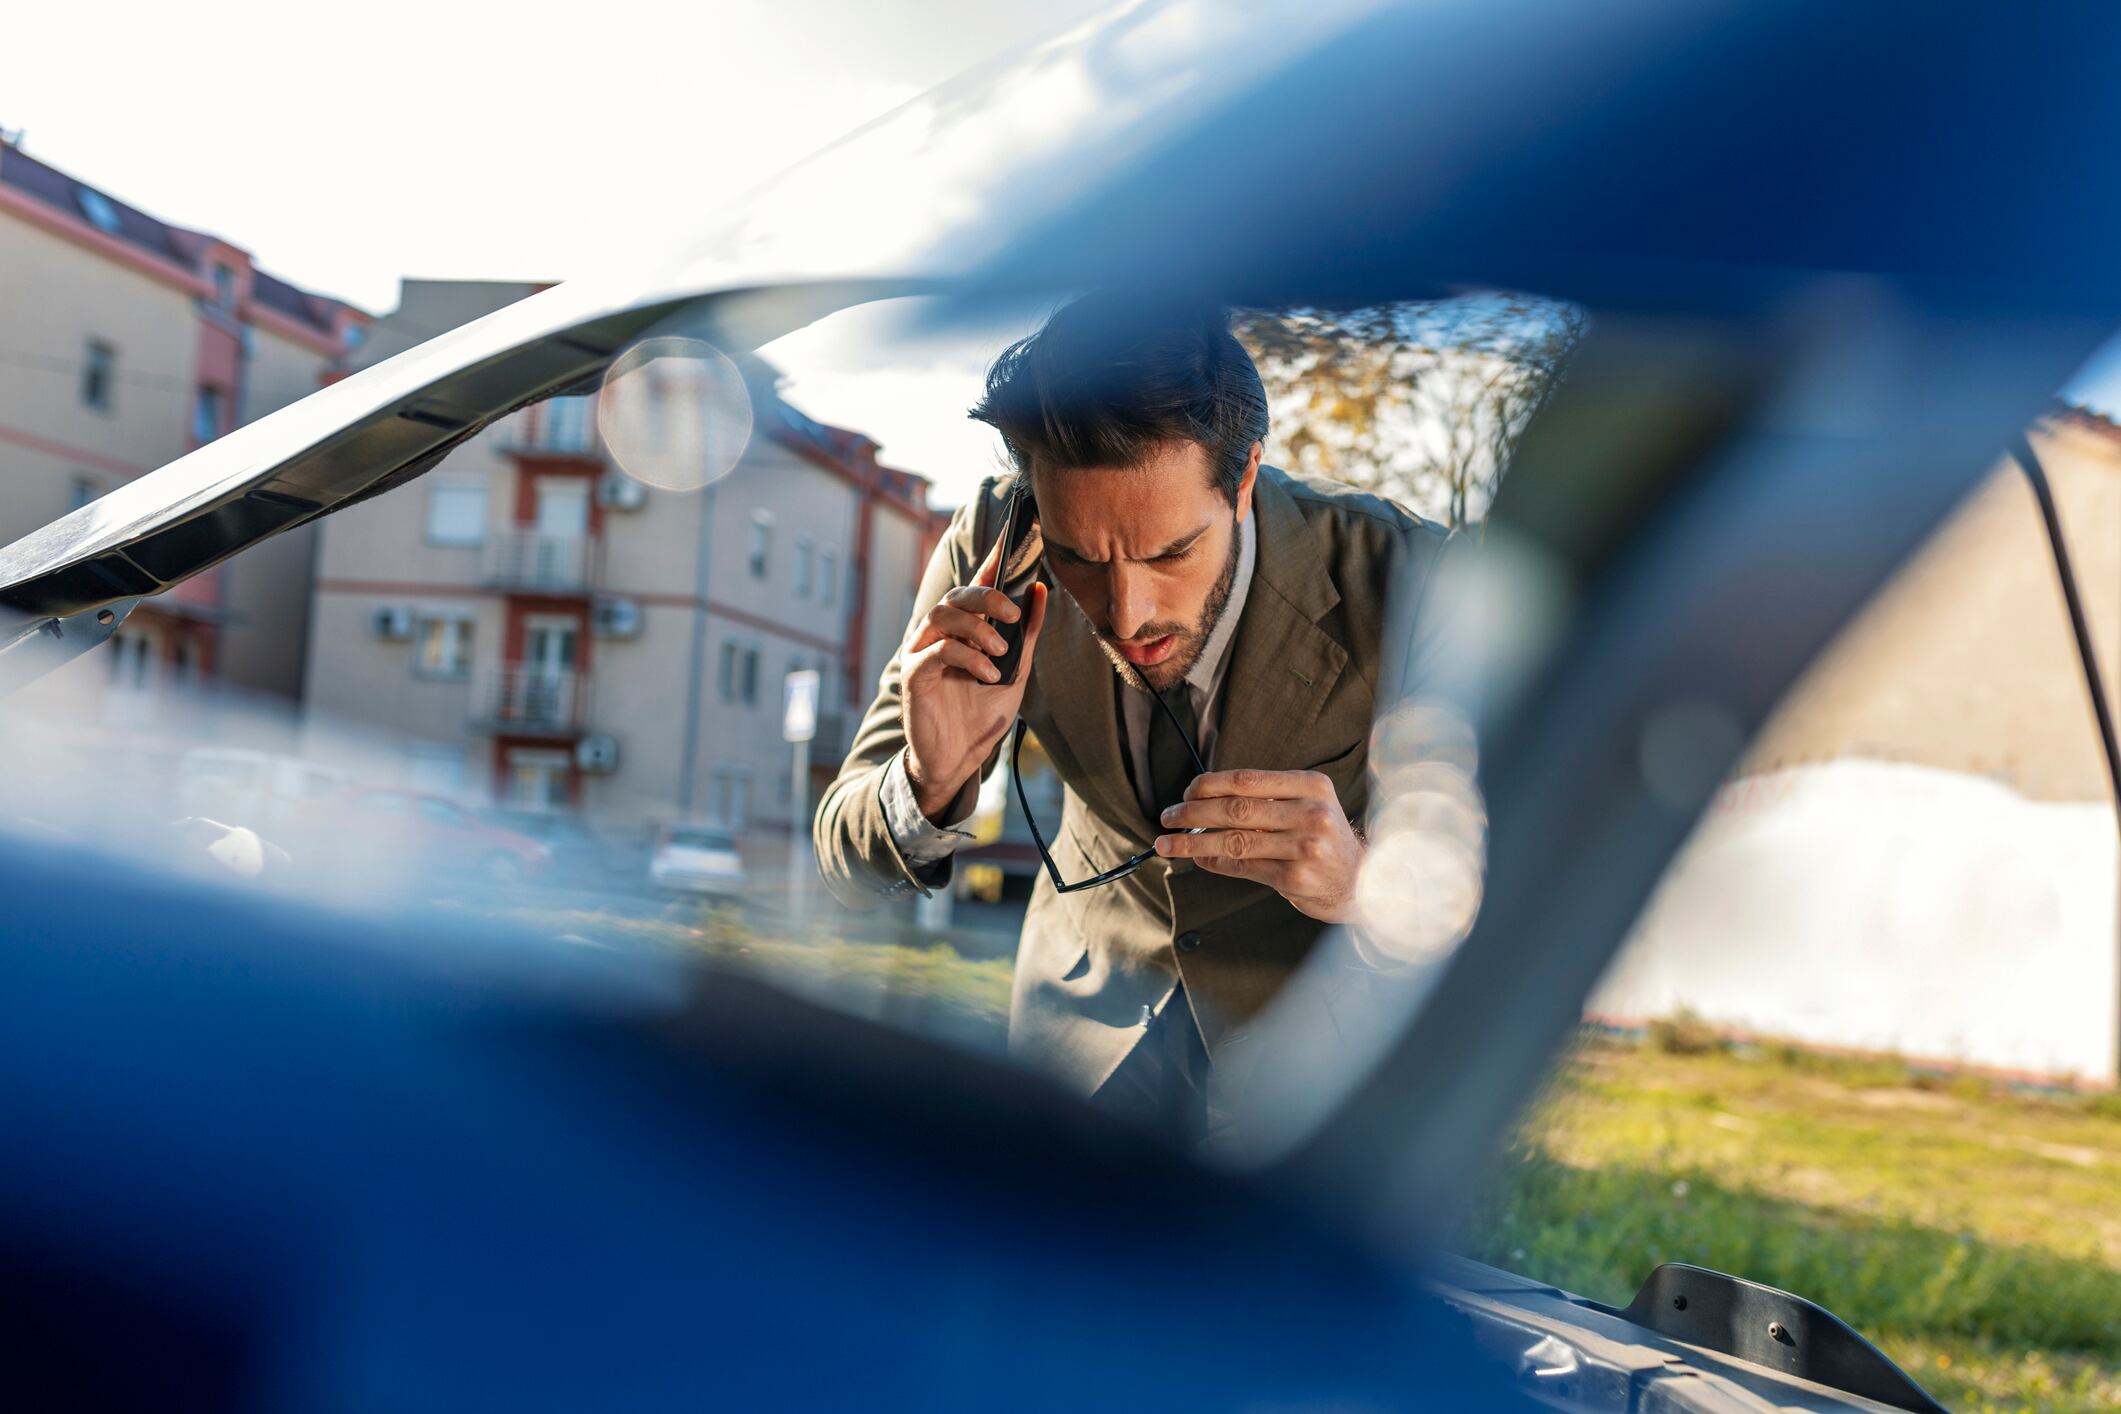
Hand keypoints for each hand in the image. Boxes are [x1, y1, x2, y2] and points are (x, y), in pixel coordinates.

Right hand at [901, 532, 1048, 822]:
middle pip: (956, 595)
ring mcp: (922, 651)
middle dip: (986, 597)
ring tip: (998, 651)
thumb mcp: (1016, 671)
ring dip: (976, 627)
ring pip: (941, 615)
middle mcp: (940, 634)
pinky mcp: (912, 674)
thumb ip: (1025, 634)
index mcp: (966, 630)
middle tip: (1012, 614)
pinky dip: (966, 657)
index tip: (1012, 541)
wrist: (959, 758)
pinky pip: (936, 651)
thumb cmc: (982, 713)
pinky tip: (987, 674)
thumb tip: (1041, 591)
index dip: (992, 563)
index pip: (976, 587)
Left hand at [1154, 769, 1362, 922]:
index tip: (1185, 793)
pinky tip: (1199, 859)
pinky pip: (1243, 866)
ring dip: (1194, 843)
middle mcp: (1311, 812)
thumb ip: (1264, 800)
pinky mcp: (1296, 876)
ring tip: (1168, 844)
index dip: (1208, 785)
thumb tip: (1201, 802)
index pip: (1247, 779)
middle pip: (1236, 809)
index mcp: (1310, 785)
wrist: (1360, 880)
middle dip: (1193, 813)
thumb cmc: (1322, 838)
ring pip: (1235, 840)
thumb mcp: (1305, 805)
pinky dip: (1215, 862)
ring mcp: (1305, 846)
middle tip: (1168, 817)